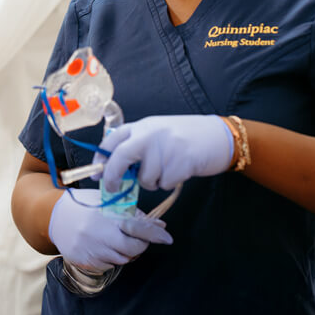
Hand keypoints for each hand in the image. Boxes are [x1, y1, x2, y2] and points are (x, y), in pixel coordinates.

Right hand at [49, 188, 171, 271]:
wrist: (55, 216)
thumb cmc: (85, 205)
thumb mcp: (108, 201)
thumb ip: (132, 212)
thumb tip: (158, 225)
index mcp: (106, 216)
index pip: (137, 228)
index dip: (155, 234)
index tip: (167, 237)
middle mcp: (99, 235)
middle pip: (132, 249)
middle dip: (140, 244)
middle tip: (138, 237)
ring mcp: (91, 251)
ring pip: (121, 259)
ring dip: (125, 251)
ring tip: (115, 238)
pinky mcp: (85, 262)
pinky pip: (108, 265)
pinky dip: (111, 257)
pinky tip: (103, 245)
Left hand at [100, 115, 232, 193]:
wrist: (218, 136)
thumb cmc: (185, 137)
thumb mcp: (157, 132)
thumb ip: (138, 146)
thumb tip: (116, 169)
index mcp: (142, 125)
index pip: (112, 140)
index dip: (100, 158)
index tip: (96, 173)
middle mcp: (150, 134)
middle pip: (120, 157)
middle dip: (113, 176)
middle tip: (112, 188)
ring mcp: (164, 148)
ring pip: (145, 177)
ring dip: (152, 181)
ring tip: (167, 169)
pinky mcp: (178, 163)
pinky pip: (163, 183)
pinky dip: (168, 182)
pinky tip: (180, 170)